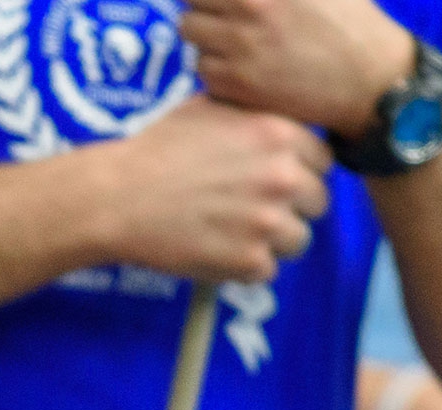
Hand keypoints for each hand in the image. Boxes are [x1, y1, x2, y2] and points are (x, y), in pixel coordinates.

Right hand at [93, 96, 331, 283]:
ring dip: (272, 242)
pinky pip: (267, 271)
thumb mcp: (210, 107)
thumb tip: (278, 120)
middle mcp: (283, 177)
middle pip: (318, 203)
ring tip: (235, 234)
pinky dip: (245, 267)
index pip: (322, 161)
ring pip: (298, 241)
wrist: (119, 197)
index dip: (300, 172)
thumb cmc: (158, 149)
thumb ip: (254, 114)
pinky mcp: (250, 261)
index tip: (275, 181)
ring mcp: (269, 222)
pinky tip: (217, 250)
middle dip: (291, 208)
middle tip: (254, 211)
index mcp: (279, 135)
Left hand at [180, 0, 414, 136]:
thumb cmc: (349, 23)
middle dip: (205, 5)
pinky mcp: (237, 82)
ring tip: (231, 40)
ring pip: (191, 31)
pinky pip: (203, 68)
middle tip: (225, 16)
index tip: (221, 1)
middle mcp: (250, 5)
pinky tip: (240, 67)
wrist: (370, 81)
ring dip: (205, 34)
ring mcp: (240, 44)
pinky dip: (215, 67)